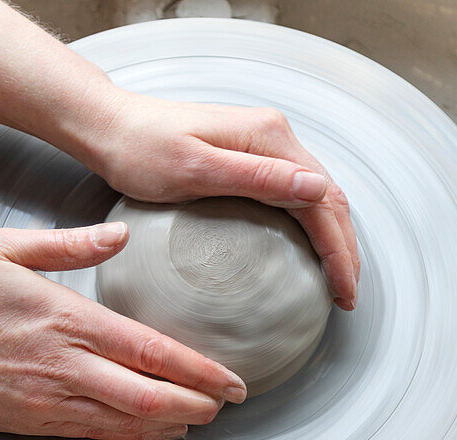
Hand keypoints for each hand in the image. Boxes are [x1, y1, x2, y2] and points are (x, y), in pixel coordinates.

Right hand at [0, 223, 244, 439]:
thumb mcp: (4, 248)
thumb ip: (70, 244)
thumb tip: (120, 234)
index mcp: (64, 318)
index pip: (149, 351)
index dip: (198, 370)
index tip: (231, 379)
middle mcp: (62, 366)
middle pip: (149, 398)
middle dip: (197, 405)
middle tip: (228, 404)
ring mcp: (46, 400)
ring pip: (125, 424)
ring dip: (170, 425)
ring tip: (200, 419)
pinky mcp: (28, 421)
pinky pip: (92, 433)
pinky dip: (130, 436)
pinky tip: (150, 432)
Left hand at [81, 91, 359, 309]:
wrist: (109, 127)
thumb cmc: (140, 150)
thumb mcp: (195, 170)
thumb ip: (257, 178)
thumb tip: (317, 189)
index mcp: (269, 138)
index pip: (323, 200)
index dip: (339, 249)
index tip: (344, 290)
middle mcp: (274, 136)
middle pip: (328, 197)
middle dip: (344, 248)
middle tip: (348, 295)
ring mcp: (262, 144)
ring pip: (314, 196)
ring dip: (332, 237)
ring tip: (336, 279)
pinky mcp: (246, 155)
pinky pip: (291, 194)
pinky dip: (308, 225)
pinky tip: (306, 250)